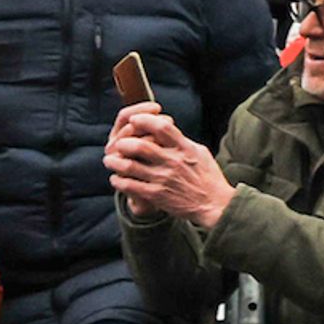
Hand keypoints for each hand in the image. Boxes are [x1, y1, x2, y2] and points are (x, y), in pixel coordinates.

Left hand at [104, 101, 233, 224]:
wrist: (214, 204)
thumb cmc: (207, 176)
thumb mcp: (199, 152)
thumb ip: (181, 140)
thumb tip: (165, 127)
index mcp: (184, 148)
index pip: (162, 127)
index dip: (144, 120)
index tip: (133, 119)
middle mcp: (172, 162)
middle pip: (140, 146)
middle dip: (123, 143)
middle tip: (117, 144)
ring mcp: (163, 179)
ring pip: (130, 167)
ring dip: (115, 162)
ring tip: (109, 160)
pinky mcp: (156, 195)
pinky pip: (130, 186)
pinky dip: (118, 181)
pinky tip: (115, 178)